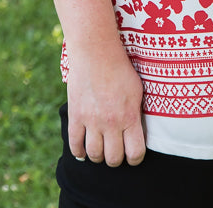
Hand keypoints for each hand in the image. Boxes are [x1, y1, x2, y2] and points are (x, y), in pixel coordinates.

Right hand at [66, 40, 145, 166]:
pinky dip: (78, 152)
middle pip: (113, 159)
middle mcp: (111, 122)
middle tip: (115, 151)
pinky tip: (83, 151)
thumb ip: (136, 113)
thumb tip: (137, 132)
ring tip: (100, 149)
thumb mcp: (137, 90)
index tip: (133, 155)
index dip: (135, 159)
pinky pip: (74, 144)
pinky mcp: (76, 116)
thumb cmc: (120, 69)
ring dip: (98, 156)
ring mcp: (91, 120)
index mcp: (130, 116)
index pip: (135, 153)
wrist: (96, 53)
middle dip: (116, 159)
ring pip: (94, 155)